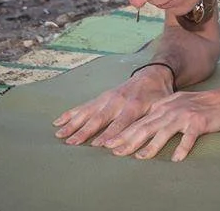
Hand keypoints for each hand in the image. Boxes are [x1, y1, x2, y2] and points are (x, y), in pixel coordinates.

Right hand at [53, 68, 172, 146]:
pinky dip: (71, 113)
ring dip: (73, 123)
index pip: (120, 123)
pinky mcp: (101, 97)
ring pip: (87, 111)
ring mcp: (107, 98)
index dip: (110, 134)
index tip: (98, 146)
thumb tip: (148, 143)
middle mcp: (118, 101)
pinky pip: (84, 106)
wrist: (153, 74)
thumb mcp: (161, 109)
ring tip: (60, 134)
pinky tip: (58, 121)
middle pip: (99, 118)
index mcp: (134, 105)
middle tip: (72, 144)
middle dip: (85, 131)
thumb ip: (152, 124)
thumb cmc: (158, 96)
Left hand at [96, 89, 219, 161]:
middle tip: (115, 152)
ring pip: (164, 131)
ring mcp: (185, 115)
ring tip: (140, 158)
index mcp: (165, 105)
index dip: (124, 132)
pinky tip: (176, 159)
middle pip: (147, 126)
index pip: (140, 121)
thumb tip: (144, 127)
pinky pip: (189, 137)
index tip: (109, 144)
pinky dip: (182, 148)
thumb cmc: (201, 106)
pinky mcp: (199, 122)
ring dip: (151, 145)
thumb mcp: (178, 105)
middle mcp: (172, 108)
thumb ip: (162, 114)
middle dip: (129, 139)